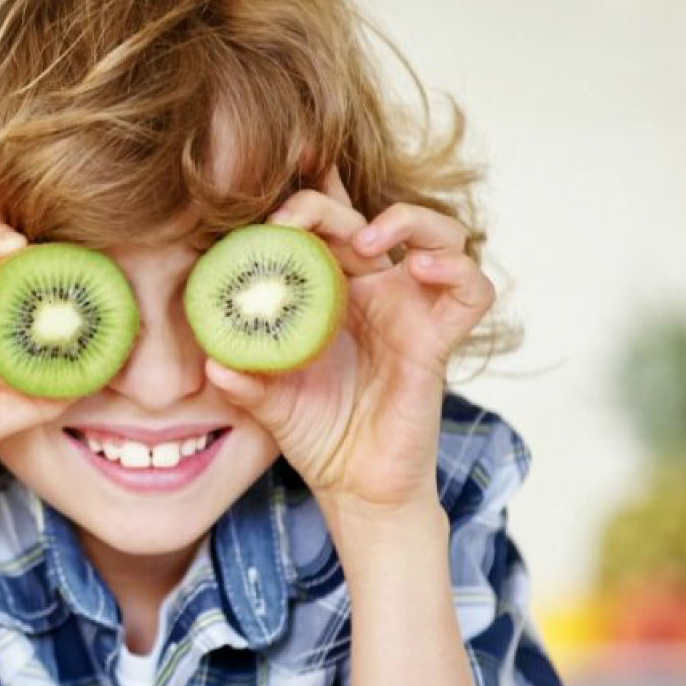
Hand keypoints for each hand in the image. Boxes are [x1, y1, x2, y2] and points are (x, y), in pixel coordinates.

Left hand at [202, 169, 495, 535]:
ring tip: (366, 238)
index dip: (306, 198)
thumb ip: (245, 382)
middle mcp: (375, 291)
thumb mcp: (270, 404)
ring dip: (406, 219)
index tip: (265, 209)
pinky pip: (471, 289)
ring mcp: (412, 310)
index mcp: (331, 293)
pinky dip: (456, 267)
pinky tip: (422, 267)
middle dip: (330, 204)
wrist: (354, 487)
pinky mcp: (439, 338)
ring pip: (439, 232)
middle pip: (368, 216)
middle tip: (292, 222)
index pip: (325, 225)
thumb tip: (214, 363)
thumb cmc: (317, 435)